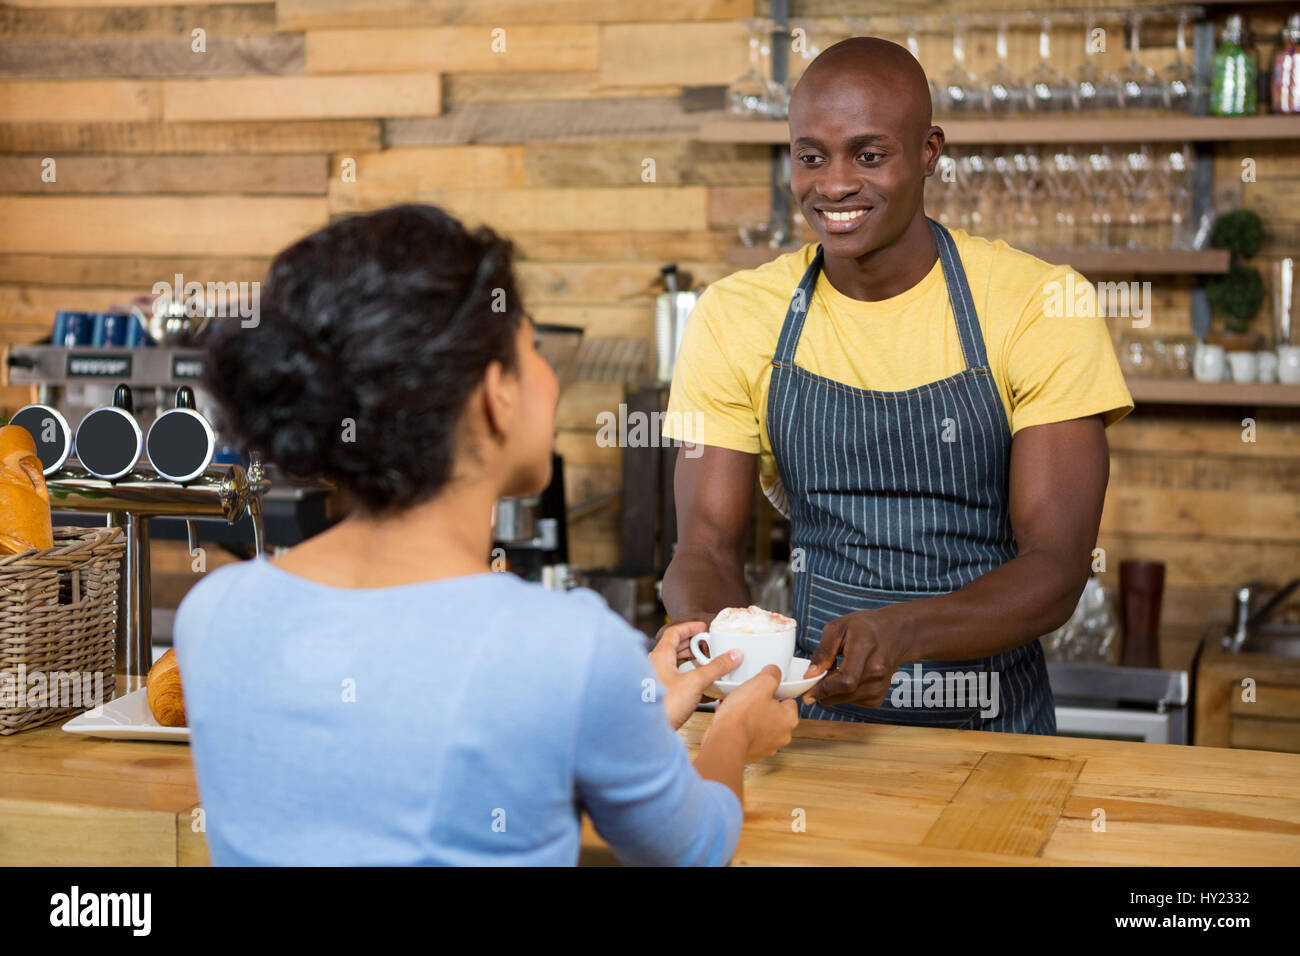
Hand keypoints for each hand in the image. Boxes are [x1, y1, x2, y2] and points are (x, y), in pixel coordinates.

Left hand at [649, 620, 739, 729]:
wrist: (649, 731)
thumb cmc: (665, 705)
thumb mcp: (696, 682)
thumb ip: (716, 668)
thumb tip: (733, 655)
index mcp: (660, 656)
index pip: (673, 633)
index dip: (689, 628)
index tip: (703, 627)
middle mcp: (655, 666)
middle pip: (675, 648)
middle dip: (693, 645)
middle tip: (708, 645)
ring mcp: (656, 681)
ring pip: (675, 664)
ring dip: (691, 662)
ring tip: (707, 663)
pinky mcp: (660, 695)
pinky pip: (676, 679)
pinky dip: (689, 677)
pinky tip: (702, 686)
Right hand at [712, 665, 798, 761]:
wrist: (725, 741)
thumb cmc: (742, 716)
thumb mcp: (761, 683)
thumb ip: (772, 674)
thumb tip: (774, 672)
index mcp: (789, 719)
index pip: (788, 699)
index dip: (775, 691)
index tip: (763, 688)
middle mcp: (782, 736)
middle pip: (774, 712)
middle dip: (762, 704)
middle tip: (749, 697)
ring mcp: (767, 746)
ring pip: (760, 724)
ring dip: (751, 717)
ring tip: (738, 709)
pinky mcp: (752, 753)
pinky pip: (749, 735)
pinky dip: (742, 728)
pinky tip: (732, 721)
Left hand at [801, 607, 916, 708]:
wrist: (895, 633)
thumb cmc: (864, 627)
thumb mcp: (837, 628)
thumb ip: (823, 652)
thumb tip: (809, 675)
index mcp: (865, 647)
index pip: (846, 679)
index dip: (824, 689)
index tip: (807, 693)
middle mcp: (877, 669)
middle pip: (844, 692)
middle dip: (823, 690)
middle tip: (816, 678)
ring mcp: (880, 685)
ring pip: (845, 700)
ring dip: (832, 691)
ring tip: (835, 671)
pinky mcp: (879, 696)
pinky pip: (852, 701)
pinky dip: (843, 694)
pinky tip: (847, 677)